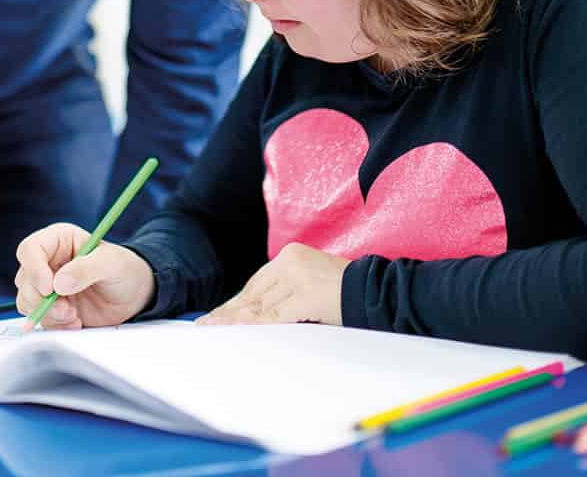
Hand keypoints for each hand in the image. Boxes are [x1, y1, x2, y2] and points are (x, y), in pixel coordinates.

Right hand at [14, 223, 154, 329]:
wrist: (135, 296)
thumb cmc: (125, 270)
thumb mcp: (112, 263)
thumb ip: (87, 269)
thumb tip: (59, 283)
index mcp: (59, 240)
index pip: (31, 249)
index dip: (34, 269)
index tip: (49, 288)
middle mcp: (48, 261)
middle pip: (24, 279)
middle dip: (41, 299)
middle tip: (67, 310)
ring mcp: (47, 286)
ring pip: (27, 300)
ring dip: (48, 314)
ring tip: (74, 317)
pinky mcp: (51, 307)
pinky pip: (39, 318)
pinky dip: (54, 324)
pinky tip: (75, 323)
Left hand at [198, 243, 348, 326]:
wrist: (379, 291)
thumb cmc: (348, 293)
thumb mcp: (313, 284)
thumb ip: (288, 292)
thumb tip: (259, 313)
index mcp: (292, 255)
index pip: (257, 283)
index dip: (236, 302)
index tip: (218, 314)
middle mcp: (291, 262)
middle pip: (253, 293)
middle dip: (230, 312)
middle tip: (207, 325)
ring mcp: (298, 277)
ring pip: (259, 305)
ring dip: (235, 321)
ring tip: (215, 330)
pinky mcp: (306, 296)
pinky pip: (273, 315)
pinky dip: (253, 325)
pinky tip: (237, 331)